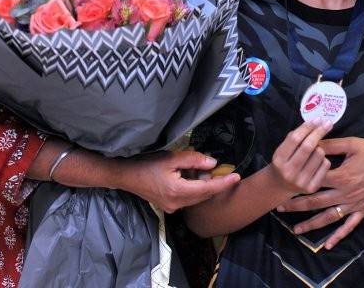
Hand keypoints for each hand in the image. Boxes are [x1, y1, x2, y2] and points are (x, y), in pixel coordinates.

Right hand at [116, 149, 239, 212]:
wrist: (125, 175)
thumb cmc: (146, 164)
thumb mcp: (171, 157)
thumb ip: (194, 160)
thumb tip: (213, 164)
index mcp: (179, 192)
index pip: (208, 189)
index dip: (224, 183)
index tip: (237, 177)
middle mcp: (177, 203)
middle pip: (204, 195)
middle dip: (216, 184)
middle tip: (226, 172)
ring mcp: (172, 207)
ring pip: (197, 197)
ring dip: (204, 185)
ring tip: (204, 170)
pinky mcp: (168, 205)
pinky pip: (188, 198)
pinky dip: (195, 188)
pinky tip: (192, 176)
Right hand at [270, 120, 332, 194]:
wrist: (280, 186)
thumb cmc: (284, 162)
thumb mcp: (283, 149)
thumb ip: (296, 137)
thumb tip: (316, 122)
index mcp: (279, 159)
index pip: (295, 139)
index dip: (307, 127)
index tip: (318, 119)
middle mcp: (288, 172)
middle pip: (308, 146)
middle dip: (319, 132)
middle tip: (327, 123)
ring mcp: (300, 182)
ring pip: (319, 154)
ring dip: (320, 147)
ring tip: (315, 150)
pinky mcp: (311, 188)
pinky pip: (325, 165)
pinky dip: (324, 159)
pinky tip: (318, 161)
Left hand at [277, 137, 363, 248]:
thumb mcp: (351, 143)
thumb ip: (330, 144)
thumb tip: (312, 143)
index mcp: (340, 176)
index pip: (313, 181)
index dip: (297, 182)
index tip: (283, 184)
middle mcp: (344, 193)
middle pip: (315, 202)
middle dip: (296, 205)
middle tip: (279, 207)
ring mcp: (353, 204)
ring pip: (328, 217)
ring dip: (311, 224)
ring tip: (296, 229)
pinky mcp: (363, 210)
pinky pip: (349, 226)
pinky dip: (338, 236)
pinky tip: (328, 245)